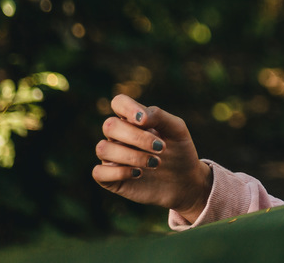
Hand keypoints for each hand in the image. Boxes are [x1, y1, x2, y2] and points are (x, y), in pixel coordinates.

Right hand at [92, 94, 212, 222]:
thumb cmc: (180, 151)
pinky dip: (119, 172)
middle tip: (161, 148)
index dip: (127, 108)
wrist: (185, 181)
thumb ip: (159, 116)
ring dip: (131, 156)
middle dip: (137, 137)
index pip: (119, 102)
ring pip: (102, 148)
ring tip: (155, 163)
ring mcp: (112, 157)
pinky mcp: (109, 178)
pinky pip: (98, 172)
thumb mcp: (177, 130)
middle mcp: (118, 136)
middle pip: (110, 126)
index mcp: (133, 120)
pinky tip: (138, 174)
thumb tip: (140, 117)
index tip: (145, 121)